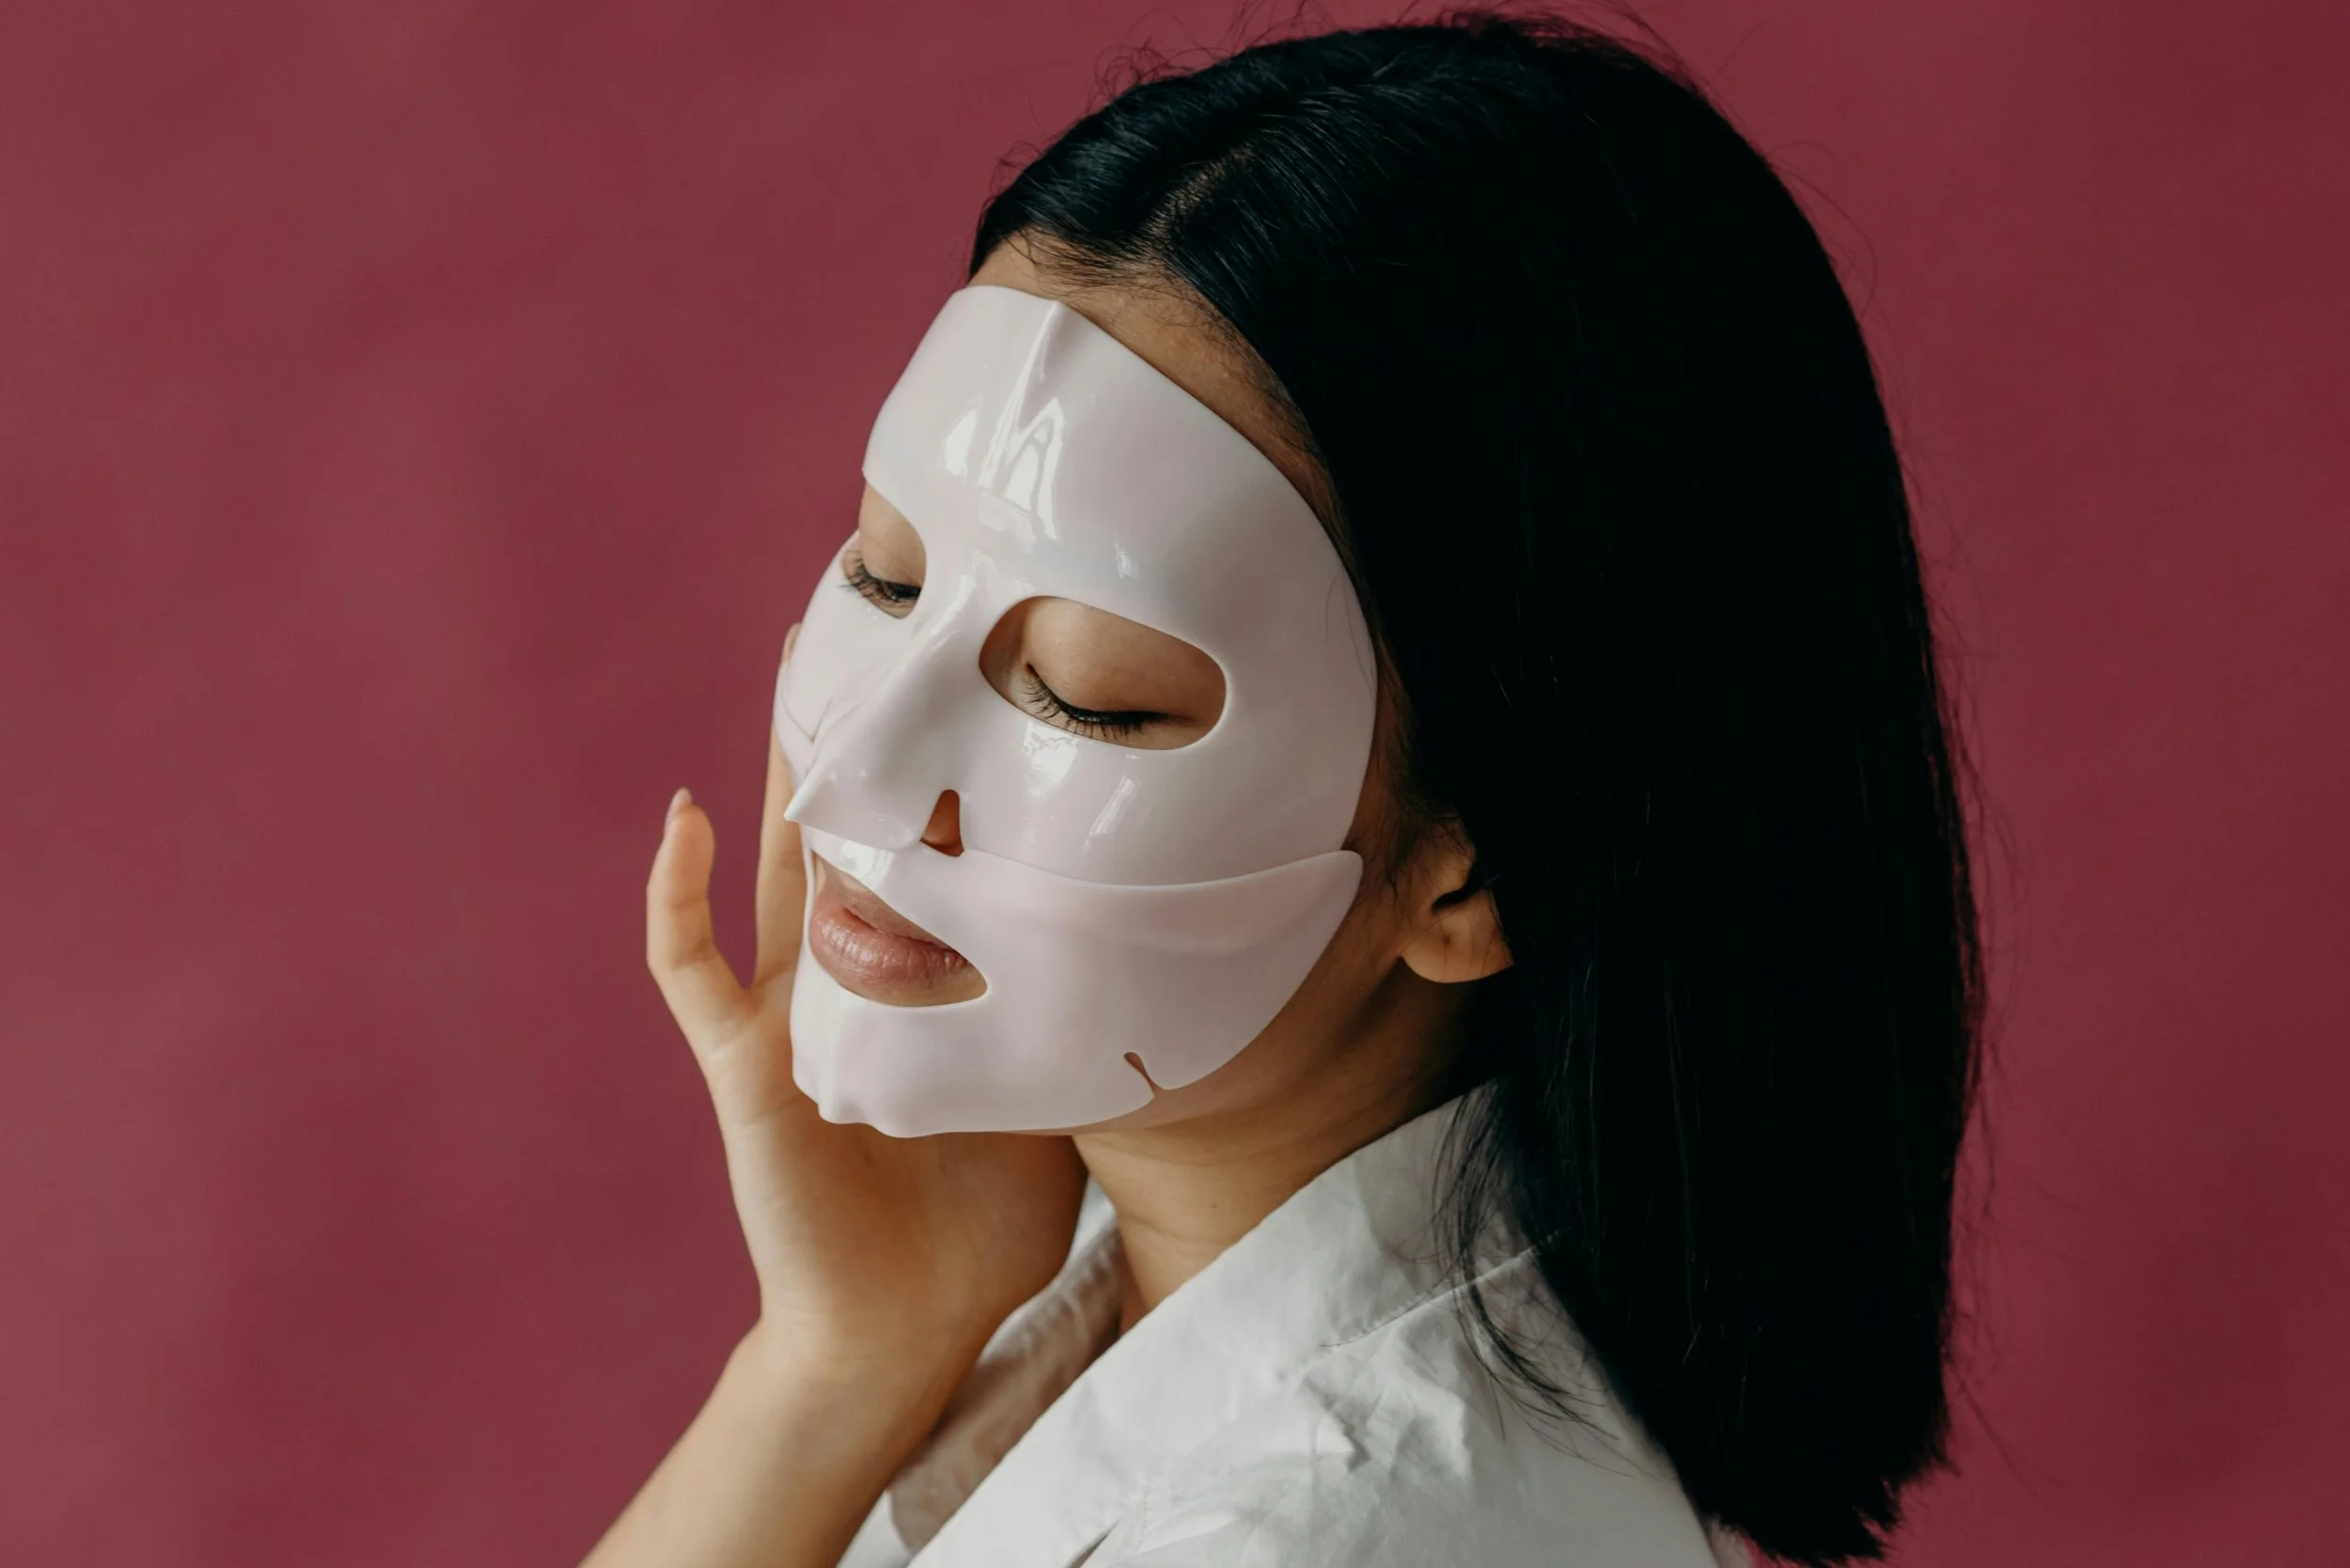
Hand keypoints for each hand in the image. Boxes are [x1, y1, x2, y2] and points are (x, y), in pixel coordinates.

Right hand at [644, 631, 1088, 1394]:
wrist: (903, 1328)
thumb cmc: (978, 1228)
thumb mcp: (1048, 1098)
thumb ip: (1074, 1020)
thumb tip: (1161, 946)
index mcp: (917, 984)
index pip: (930, 858)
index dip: (947, 779)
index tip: (984, 689)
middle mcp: (846, 978)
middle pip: (852, 830)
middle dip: (861, 733)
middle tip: (872, 623)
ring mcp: (789, 1010)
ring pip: (777, 863)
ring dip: (778, 765)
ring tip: (791, 662)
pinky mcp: (746, 1061)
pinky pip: (691, 967)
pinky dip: (675, 896)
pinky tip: (679, 819)